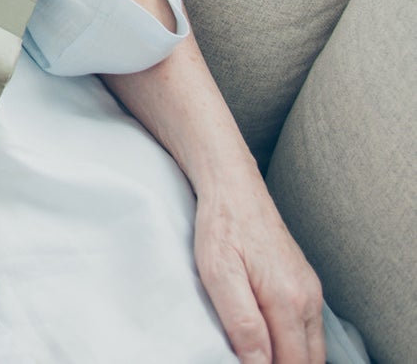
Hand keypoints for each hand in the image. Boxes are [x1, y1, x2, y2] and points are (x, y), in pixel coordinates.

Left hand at [193, 181, 323, 363]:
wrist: (233, 185)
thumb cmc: (221, 225)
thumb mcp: (219, 273)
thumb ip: (242, 322)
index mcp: (288, 300)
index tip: (244, 363)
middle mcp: (308, 298)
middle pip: (308, 361)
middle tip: (249, 359)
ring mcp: (310, 291)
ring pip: (312, 348)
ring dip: (291, 359)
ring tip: (257, 353)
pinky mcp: (305, 283)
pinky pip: (308, 329)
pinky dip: (294, 343)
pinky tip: (270, 340)